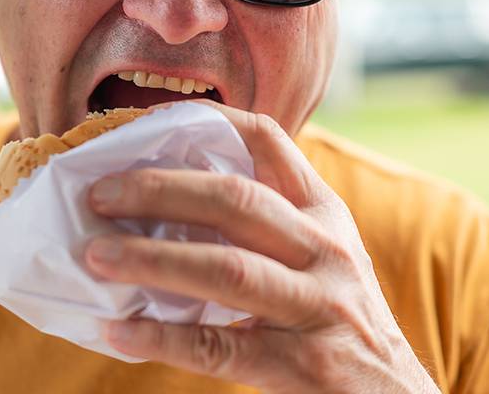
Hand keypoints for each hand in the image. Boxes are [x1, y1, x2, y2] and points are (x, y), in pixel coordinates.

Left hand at [84, 101, 438, 393]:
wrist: (393, 393)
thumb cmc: (337, 314)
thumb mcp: (319, 254)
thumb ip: (266, 225)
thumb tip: (163, 209)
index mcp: (322, 213)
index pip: (269, 143)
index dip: (208, 122)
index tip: (149, 122)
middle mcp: (325, 249)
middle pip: (236, 200)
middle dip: (160, 191)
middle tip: (99, 195)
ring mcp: (319, 306)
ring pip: (228, 268)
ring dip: (152, 259)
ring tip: (95, 255)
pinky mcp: (305, 364)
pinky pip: (221, 347)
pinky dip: (162, 338)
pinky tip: (118, 330)